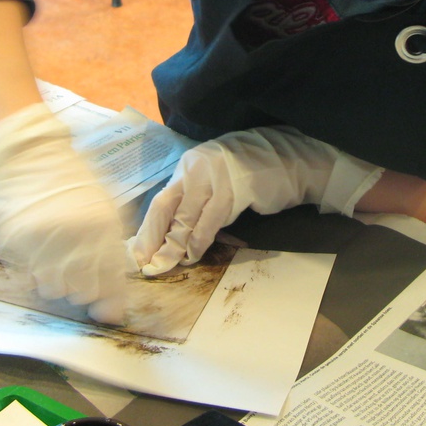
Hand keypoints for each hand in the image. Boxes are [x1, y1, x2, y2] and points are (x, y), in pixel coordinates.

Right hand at [0, 103, 126, 323]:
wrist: (34, 153)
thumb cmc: (74, 181)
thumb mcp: (106, 205)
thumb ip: (113, 248)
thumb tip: (114, 298)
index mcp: (100, 224)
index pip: (109, 280)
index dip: (110, 302)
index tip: (108, 314)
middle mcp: (70, 233)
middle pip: (80, 291)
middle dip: (84, 289)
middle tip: (81, 276)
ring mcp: (38, 237)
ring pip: (52, 288)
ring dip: (59, 281)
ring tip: (60, 259)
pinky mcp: (11, 239)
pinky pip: (26, 273)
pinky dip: (34, 268)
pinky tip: (40, 248)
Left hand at [129, 127, 382, 275]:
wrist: (289, 160)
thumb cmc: (249, 176)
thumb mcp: (214, 184)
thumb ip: (193, 202)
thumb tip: (170, 234)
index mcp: (188, 166)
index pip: (160, 200)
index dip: (147, 229)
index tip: (136, 253)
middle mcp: (197, 168)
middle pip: (166, 208)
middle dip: (154, 240)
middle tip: (147, 265)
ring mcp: (215, 177)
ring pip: (187, 218)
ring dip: (175, 246)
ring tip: (167, 265)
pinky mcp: (234, 189)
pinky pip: (210, 221)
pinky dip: (199, 241)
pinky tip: (194, 254)